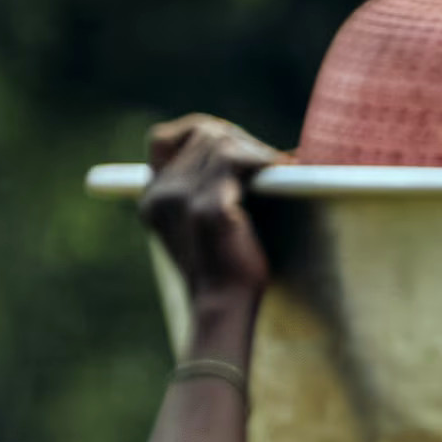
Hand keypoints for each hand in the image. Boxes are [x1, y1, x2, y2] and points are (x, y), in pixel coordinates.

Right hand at [139, 114, 279, 317]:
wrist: (224, 307)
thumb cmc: (227, 268)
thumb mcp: (206, 223)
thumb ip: (208, 188)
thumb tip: (253, 154)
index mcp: (153, 196)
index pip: (164, 138)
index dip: (203, 134)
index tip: (241, 153)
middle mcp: (160, 193)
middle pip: (203, 135)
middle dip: (245, 143)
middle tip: (278, 162)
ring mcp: (180, 199)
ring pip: (221, 143)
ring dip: (259, 151)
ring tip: (285, 167)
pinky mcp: (209, 209)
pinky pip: (237, 161)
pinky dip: (267, 161)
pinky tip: (288, 170)